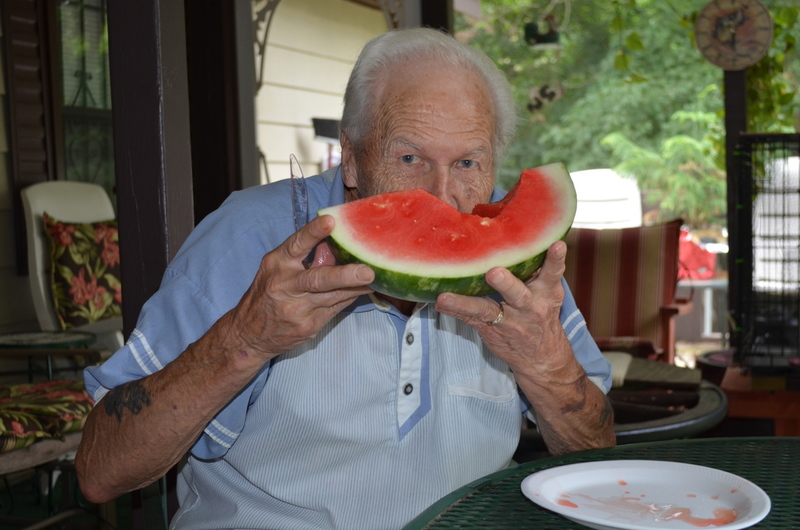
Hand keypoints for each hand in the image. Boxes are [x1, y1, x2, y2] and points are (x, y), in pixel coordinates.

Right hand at [228, 214, 374, 362]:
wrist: (248, 335)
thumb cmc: (267, 294)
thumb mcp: (277, 269)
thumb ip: (304, 257)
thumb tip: (334, 245)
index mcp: (277, 265)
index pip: (296, 245)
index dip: (313, 232)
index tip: (331, 221)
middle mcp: (285, 287)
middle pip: (318, 280)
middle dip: (345, 275)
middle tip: (368, 271)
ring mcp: (297, 310)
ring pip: (333, 296)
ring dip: (357, 287)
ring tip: (377, 277)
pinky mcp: (308, 327)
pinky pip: (335, 309)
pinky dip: (351, 298)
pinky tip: (365, 290)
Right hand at [436, 241, 614, 452]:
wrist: (544, 360)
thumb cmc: (511, 343)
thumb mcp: (488, 335)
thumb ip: (468, 315)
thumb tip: (437, 299)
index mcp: (501, 322)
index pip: (477, 312)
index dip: (459, 305)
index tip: (442, 299)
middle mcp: (522, 311)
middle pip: (512, 296)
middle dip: (504, 284)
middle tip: (494, 273)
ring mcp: (539, 300)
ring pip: (540, 282)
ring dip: (544, 265)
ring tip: (552, 249)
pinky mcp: (552, 291)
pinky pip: (556, 274)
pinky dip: (558, 259)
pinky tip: (559, 244)